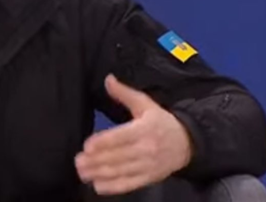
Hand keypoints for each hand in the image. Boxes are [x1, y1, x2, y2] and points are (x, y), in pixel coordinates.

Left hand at [75, 74, 192, 194]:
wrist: (188, 144)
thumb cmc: (161, 122)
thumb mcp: (145, 104)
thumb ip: (124, 93)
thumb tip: (108, 79)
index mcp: (144, 129)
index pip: (122, 137)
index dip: (103, 142)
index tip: (87, 146)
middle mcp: (147, 149)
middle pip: (118, 156)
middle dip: (96, 160)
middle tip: (78, 161)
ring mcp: (148, 166)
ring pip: (121, 171)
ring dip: (100, 173)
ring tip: (82, 173)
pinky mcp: (149, 178)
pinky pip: (130, 184)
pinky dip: (113, 187)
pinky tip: (97, 185)